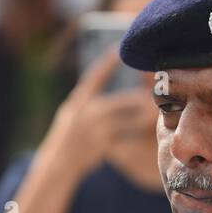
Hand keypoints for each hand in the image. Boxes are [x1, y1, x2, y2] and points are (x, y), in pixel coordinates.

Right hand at [38, 50, 154, 179]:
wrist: (58, 162)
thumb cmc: (68, 135)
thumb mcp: (70, 113)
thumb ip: (87, 100)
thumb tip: (105, 85)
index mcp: (78, 101)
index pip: (94, 76)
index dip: (107, 63)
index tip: (118, 50)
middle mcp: (86, 112)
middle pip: (121, 101)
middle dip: (139, 98)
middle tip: (152, 93)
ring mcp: (95, 129)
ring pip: (127, 119)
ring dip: (142, 116)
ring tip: (152, 112)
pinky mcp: (103, 144)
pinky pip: (125, 135)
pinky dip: (135, 132)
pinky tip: (145, 130)